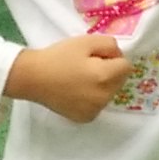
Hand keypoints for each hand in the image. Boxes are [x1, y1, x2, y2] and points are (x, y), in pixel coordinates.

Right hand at [4, 34, 128, 122]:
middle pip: (119, 81)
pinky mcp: (86, 118)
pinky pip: (99, 104)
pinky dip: (92, 98)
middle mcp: (103, 97)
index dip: (113, 58)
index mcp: (105, 76)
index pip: (126, 66)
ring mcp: (95, 110)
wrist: (32, 78)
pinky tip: (76, 91)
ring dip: (102, 85)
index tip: (96, 56)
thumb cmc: (58, 57)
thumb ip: (109, 44)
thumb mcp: (85, 41)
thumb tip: (119, 55)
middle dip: (110, 72)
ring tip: (80, 79)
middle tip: (87, 66)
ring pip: (109, 93)